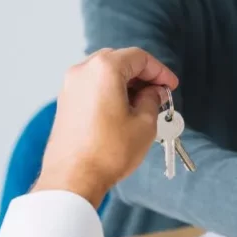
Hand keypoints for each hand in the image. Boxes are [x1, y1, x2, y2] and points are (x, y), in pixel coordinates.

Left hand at [34, 47, 178, 206]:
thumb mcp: (145, 124)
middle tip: (160, 92)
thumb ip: (153, 100)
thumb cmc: (107, 152)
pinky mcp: (65, 102)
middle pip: (120, 60)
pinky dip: (110, 91)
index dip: (160, 71)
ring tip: (143, 103)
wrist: (73, 178)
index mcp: (104, 69)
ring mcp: (70, 86)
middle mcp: (83, 71)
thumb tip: (154, 92)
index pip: (139, 58)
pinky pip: (92, 86)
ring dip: (126, 83)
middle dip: (142, 75)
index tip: (170, 85)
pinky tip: (123, 110)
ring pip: (104, 72)